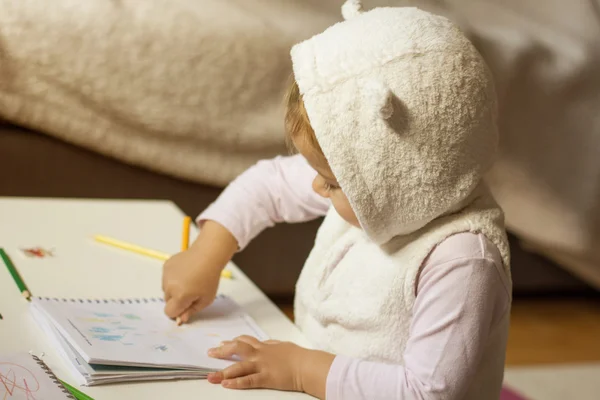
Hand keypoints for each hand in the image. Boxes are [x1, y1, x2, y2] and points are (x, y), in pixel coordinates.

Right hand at [162, 221, 237, 322]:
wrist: (208, 254)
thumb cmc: (209, 278)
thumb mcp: (206, 299)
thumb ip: (191, 311)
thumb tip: (180, 319)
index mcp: (180, 296)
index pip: (169, 312)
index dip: (177, 312)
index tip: (185, 307)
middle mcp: (169, 286)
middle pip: (167, 301)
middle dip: (177, 300)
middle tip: (191, 292)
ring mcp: (166, 275)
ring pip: (166, 289)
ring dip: (174, 289)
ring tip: (189, 280)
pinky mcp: (166, 266)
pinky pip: (167, 278)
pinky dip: (173, 278)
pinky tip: (185, 272)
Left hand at [207, 335, 334, 398]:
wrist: (307, 365)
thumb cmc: (299, 356)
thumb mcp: (284, 346)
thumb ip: (273, 344)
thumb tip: (268, 343)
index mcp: (265, 346)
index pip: (245, 341)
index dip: (232, 342)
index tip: (223, 343)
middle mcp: (260, 354)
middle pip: (237, 349)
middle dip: (222, 351)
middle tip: (211, 353)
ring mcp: (262, 366)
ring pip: (239, 367)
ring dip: (223, 372)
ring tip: (211, 377)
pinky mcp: (266, 378)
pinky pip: (248, 381)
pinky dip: (236, 383)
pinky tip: (226, 384)